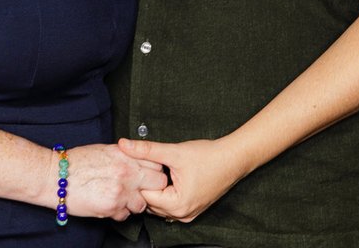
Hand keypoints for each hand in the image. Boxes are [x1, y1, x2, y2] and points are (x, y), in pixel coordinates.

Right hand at [61, 143, 168, 220]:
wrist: (55, 176)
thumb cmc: (76, 162)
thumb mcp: (104, 150)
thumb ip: (124, 156)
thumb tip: (137, 161)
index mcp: (126, 154)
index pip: (157, 163)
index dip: (154, 170)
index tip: (148, 174)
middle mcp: (127, 171)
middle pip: (159, 183)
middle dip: (152, 187)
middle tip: (141, 189)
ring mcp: (121, 191)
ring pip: (143, 204)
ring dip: (135, 203)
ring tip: (122, 198)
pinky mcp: (111, 207)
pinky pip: (125, 215)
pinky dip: (119, 212)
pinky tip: (109, 204)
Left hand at [117, 138, 247, 222]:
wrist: (233, 158)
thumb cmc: (209, 156)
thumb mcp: (174, 151)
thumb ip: (146, 150)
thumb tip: (124, 145)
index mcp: (176, 205)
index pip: (144, 196)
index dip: (138, 179)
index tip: (135, 165)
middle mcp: (182, 214)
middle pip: (150, 203)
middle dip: (145, 185)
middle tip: (143, 166)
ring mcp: (188, 214)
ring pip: (159, 205)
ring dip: (155, 189)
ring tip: (156, 170)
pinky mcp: (192, 209)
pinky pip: (170, 205)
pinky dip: (165, 193)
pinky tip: (166, 177)